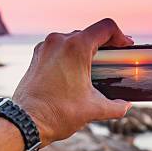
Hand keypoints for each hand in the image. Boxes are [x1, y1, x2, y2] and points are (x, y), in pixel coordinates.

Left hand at [13, 18, 133, 146]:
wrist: (25, 123)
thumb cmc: (58, 113)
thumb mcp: (94, 109)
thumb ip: (116, 106)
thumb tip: (125, 106)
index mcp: (75, 47)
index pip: (106, 28)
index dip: (121, 36)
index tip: (125, 48)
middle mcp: (58, 41)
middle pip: (88, 34)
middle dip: (103, 46)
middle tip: (113, 60)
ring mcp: (44, 48)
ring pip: (71, 41)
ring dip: (85, 52)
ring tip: (94, 69)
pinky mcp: (35, 57)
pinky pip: (57, 50)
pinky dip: (69, 57)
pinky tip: (74, 75)